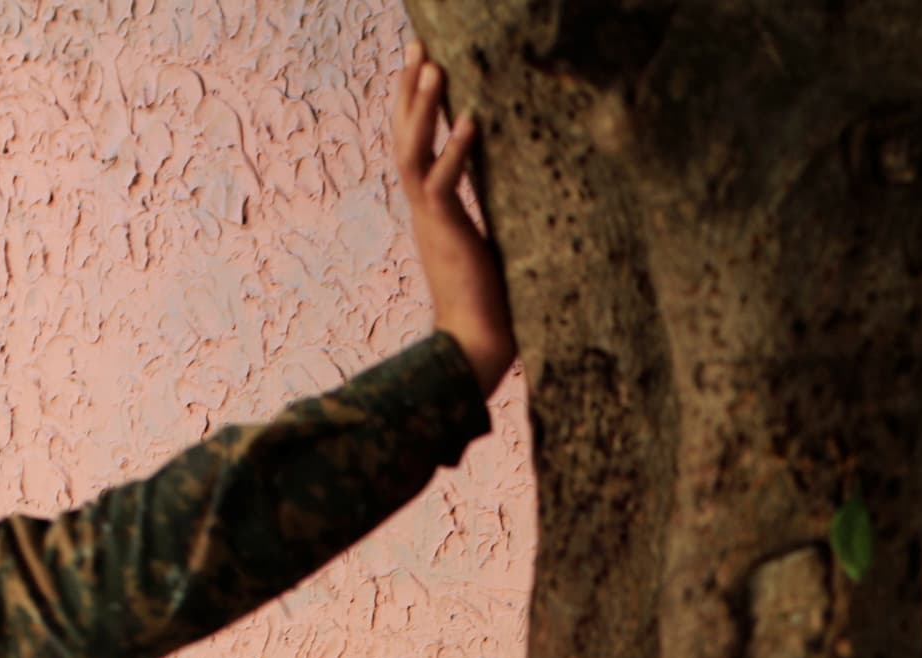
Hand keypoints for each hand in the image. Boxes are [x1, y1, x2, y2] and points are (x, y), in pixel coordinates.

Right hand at [395, 45, 515, 393]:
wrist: (475, 346)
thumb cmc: (489, 304)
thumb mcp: (490, 245)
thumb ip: (493, 216)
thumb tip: (517, 196)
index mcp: (432, 210)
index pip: (417, 147)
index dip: (416, 108)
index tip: (422, 68)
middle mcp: (424, 209)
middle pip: (404, 138)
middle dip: (408, 92)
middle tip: (416, 46)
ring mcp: (431, 221)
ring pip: (413, 153)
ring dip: (421, 109)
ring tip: (431, 66)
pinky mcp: (448, 235)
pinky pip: (444, 185)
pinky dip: (456, 152)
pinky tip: (472, 122)